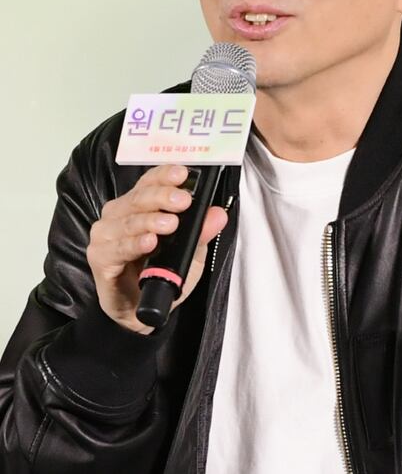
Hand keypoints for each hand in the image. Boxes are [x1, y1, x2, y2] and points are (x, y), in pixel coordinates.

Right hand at [87, 164, 227, 333]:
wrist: (139, 311)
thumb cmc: (159, 274)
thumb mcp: (189, 253)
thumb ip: (201, 233)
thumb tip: (218, 214)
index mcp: (138, 205)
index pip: (150, 182)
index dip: (165, 175)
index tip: (183, 173)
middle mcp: (119, 214)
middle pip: (139, 197)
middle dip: (163, 196)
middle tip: (183, 200)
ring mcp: (106, 234)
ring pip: (129, 221)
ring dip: (151, 220)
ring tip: (171, 223)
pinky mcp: (100, 257)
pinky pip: (118, 247)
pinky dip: (134, 244)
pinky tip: (149, 242)